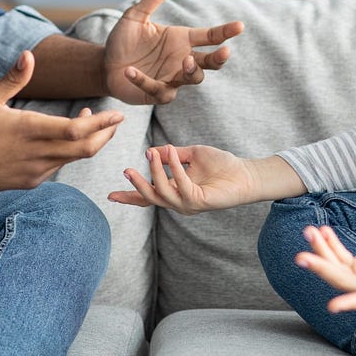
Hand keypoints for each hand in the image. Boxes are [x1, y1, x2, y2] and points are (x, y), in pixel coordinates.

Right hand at [0, 50, 123, 192]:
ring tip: (87, 122)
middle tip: (114, 121)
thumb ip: (13, 78)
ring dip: (86, 142)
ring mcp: (34, 172)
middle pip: (86, 149)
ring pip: (73, 159)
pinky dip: (67, 153)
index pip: (78, 130)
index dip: (102, 123)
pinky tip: (60, 141)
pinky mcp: (29, 182)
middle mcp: (37, 154)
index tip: (118, 114)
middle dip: (105, 134)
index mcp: (30, 130)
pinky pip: (57, 167)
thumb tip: (30, 55)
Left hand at [103, 0, 242, 104]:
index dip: (225, 32)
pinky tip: (131, 71)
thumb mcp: (136, 16)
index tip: (240, 25)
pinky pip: (159, 90)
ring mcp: (172, 78)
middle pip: (210, 62)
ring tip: (186, 60)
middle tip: (224, 52)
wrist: (106, 64)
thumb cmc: (124, 40)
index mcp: (182, 40)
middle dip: (219, 58)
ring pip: (193, 78)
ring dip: (192, 70)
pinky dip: (145, 81)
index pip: (210, 36)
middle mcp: (182, 59)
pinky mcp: (157, 93)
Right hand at [108, 143, 258, 214]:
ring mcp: (188, 204)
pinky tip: (171, 151)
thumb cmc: (221, 165)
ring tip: (151, 154)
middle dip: (137, 185)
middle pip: (150, 198)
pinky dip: (174, 167)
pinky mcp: (199, 202)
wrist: (245, 173)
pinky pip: (181, 184)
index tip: (110, 195)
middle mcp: (179, 201)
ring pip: (162, 193)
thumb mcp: (191, 154)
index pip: (148, 196)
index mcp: (175, 191)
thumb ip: (171, 155)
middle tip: (127, 170)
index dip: (129, 196)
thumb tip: (151, 151)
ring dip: (154, 172)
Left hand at [296, 225, 355, 311]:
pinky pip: (342, 258)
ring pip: (338, 268)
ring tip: (310, 231)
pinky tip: (323, 231)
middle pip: (343, 281)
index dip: (351, 302)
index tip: (332, 307)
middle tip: (300, 257)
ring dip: (323, 251)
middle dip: (322, 268)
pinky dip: (332, 245)